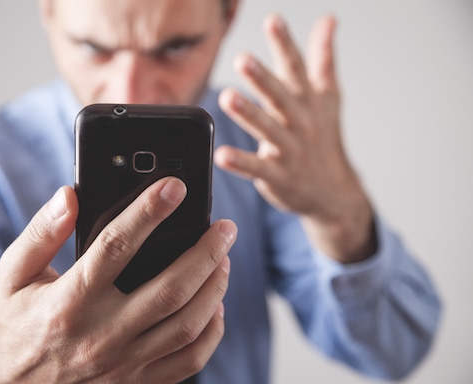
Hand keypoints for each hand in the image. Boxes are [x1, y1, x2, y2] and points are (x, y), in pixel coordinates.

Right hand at [0, 177, 235, 383]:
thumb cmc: (16, 322)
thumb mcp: (15, 272)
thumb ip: (42, 231)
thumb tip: (70, 194)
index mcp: (69, 300)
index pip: (116, 247)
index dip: (149, 212)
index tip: (175, 187)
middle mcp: (101, 334)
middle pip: (169, 288)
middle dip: (205, 253)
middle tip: (225, 228)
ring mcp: (123, 363)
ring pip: (187, 324)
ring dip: (215, 288)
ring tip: (223, 260)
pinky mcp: (136, 383)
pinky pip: (189, 361)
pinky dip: (211, 331)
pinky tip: (215, 306)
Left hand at [215, 14, 375, 262]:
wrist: (333, 192)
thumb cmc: (323, 138)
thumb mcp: (327, 96)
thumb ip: (322, 58)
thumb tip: (329, 19)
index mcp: (307, 100)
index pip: (296, 68)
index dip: (284, 44)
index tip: (273, 21)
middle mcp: (299, 122)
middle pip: (280, 97)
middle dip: (262, 78)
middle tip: (242, 59)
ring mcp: (290, 150)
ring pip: (268, 129)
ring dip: (248, 114)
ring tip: (226, 97)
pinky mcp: (279, 176)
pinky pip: (258, 168)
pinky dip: (240, 162)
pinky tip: (221, 155)